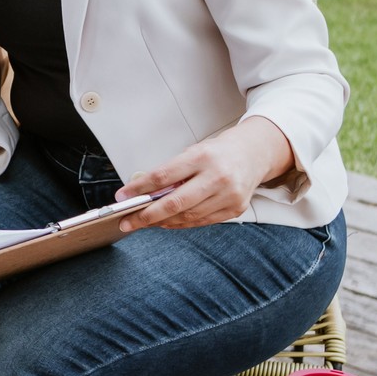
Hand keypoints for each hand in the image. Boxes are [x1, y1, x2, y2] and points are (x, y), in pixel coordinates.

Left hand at [115, 117, 294, 231]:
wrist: (254, 154)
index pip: (164, 176)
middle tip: (128, 222)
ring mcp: (228, 195)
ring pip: (187, 216)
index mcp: (202, 157)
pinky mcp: (235, 209)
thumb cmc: (219, 152)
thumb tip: (142, 191)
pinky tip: (166, 223)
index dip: (140, 188)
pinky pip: (201, 222)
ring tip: (144, 222)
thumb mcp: (193, 152)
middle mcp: (217, 177)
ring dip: (161, 222)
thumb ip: (171, 171)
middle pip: (175, 202)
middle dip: (147, 215)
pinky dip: (180, 224)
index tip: (123, 196)